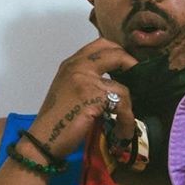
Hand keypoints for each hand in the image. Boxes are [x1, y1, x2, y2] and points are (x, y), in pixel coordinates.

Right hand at [29, 39, 138, 158]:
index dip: (120, 52)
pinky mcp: (92, 98)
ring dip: (129, 109)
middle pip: (114, 53)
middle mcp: (77, 67)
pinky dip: (126, 121)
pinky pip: (121, 106)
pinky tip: (123, 132)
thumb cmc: (57, 121)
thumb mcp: (69, 91)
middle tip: (141, 80)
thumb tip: (113, 85)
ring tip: (126, 124)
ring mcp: (84, 81)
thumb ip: (87, 81)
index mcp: (71, 63)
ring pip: (122, 87)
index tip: (130, 65)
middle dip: (132, 65)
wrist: (43, 140)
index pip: (101, 44)